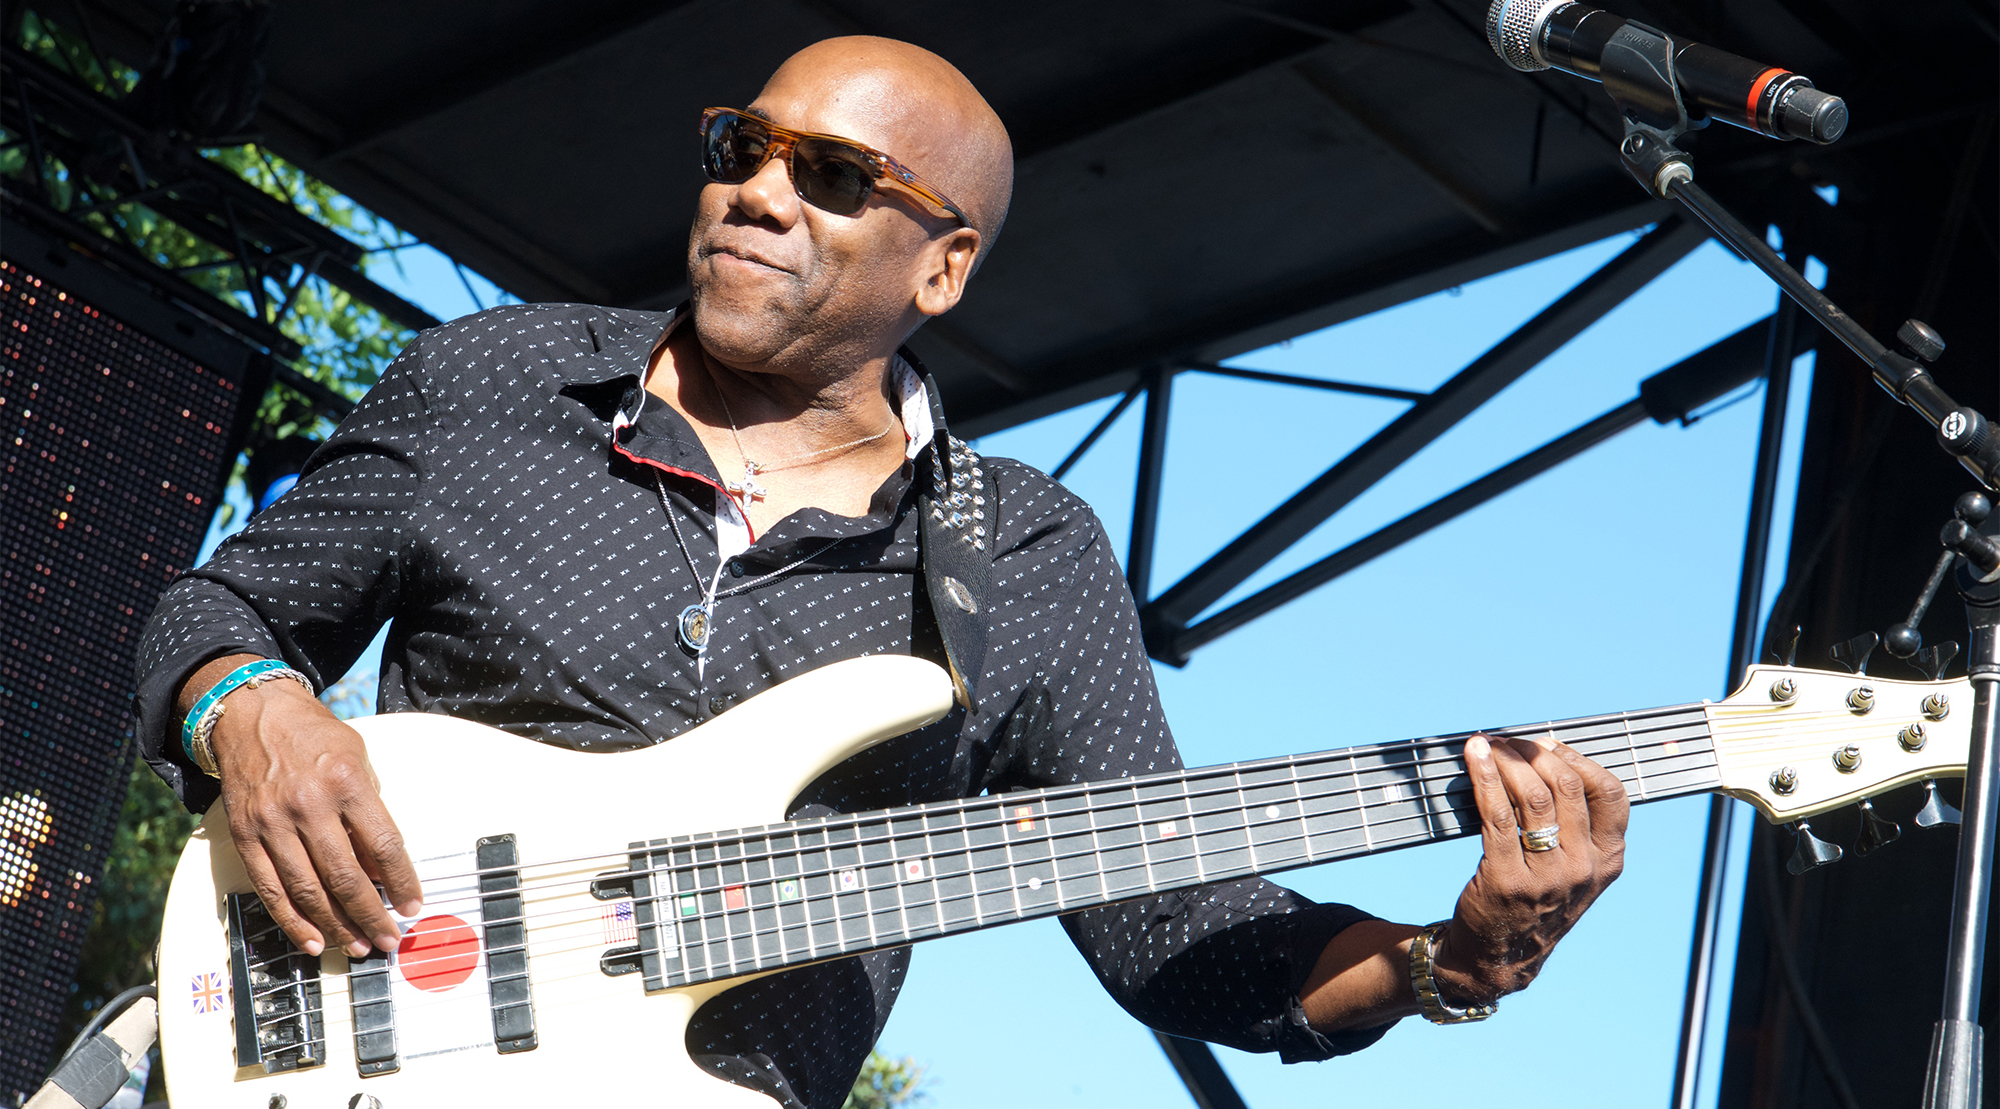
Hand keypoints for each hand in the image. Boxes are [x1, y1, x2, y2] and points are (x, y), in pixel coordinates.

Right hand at [191, 658, 422, 957]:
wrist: (253, 715)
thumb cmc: (314, 737)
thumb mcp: (358, 760)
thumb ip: (371, 812)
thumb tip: (383, 869)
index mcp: (345, 782)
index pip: (382, 845)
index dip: (402, 881)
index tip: (413, 905)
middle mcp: (308, 805)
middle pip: (345, 876)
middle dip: (371, 915)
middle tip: (388, 938)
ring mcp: (273, 823)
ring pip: (308, 890)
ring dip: (336, 926)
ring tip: (358, 946)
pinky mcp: (246, 836)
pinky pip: (271, 889)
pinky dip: (293, 921)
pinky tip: (314, 940)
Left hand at [1435, 733, 1628, 1003]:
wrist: (1501, 955)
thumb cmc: (1535, 898)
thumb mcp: (1574, 868)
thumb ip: (1577, 824)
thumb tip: (1547, 756)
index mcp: (1608, 859)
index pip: (1611, 793)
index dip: (1577, 758)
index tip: (1547, 745)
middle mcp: (1584, 868)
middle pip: (1567, 786)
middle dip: (1534, 753)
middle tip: (1509, 743)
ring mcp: (1548, 877)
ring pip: (1533, 796)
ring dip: (1507, 762)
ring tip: (1487, 747)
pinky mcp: (1508, 879)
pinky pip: (1497, 815)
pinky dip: (1484, 778)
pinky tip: (1475, 759)